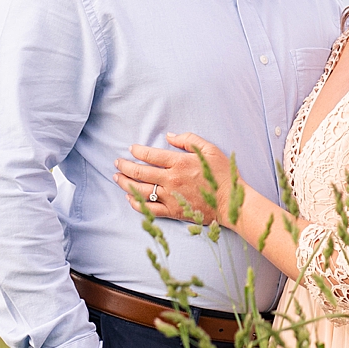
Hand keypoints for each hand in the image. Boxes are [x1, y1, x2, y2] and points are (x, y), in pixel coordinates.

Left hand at [114, 133, 231, 225]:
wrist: (231, 201)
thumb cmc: (223, 174)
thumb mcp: (210, 150)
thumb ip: (189, 140)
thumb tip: (169, 136)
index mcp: (179, 163)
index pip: (150, 155)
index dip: (137, 151)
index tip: (131, 149)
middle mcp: (171, 180)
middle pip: (139, 173)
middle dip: (124, 166)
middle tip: (117, 163)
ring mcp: (170, 197)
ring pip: (140, 190)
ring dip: (125, 184)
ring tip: (118, 178)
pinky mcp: (173, 211)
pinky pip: (149, 208)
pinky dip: (136, 203)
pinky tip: (130, 198)